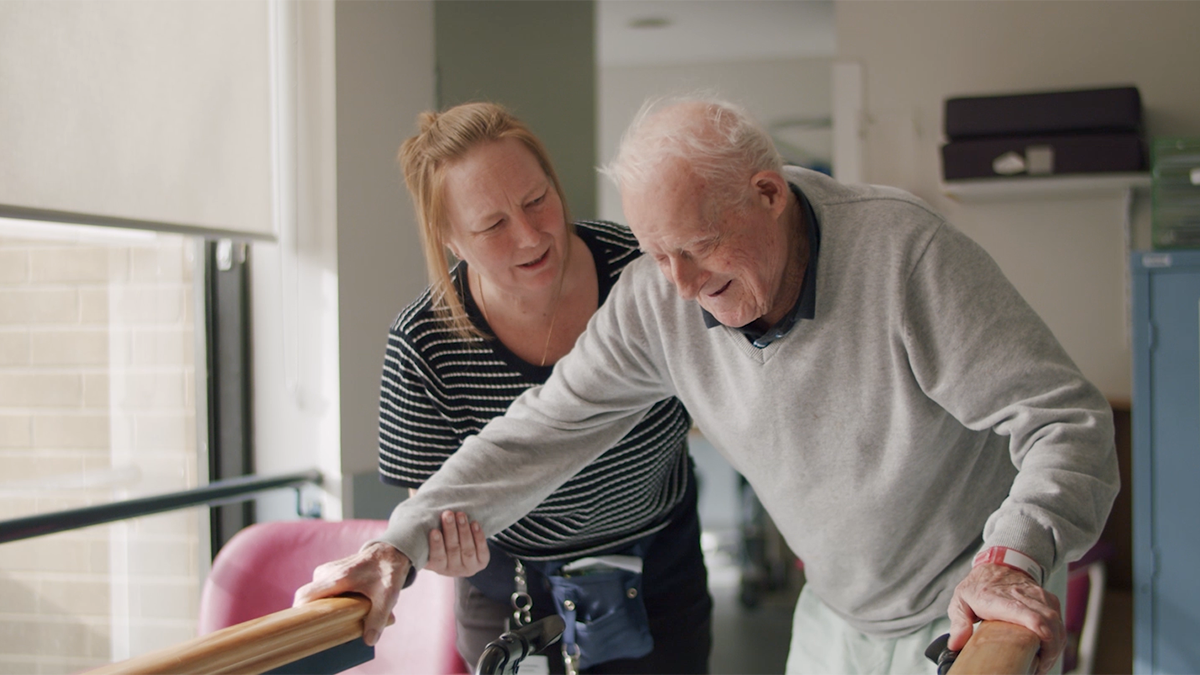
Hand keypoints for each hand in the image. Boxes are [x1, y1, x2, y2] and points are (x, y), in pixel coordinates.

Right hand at [293, 541, 410, 645]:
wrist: (388, 554)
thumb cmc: (387, 574)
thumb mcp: (387, 597)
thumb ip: (378, 619)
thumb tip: (369, 641)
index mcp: (338, 578)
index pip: (305, 595)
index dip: (299, 612)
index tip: (302, 626)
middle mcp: (327, 572)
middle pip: (305, 597)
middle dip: (310, 613)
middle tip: (321, 628)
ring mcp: (325, 571)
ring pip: (312, 594)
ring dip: (319, 607)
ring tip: (333, 619)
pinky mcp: (327, 572)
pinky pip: (318, 590)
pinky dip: (323, 600)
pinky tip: (337, 609)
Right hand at [425, 510, 489, 576]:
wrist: (460, 549)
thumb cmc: (439, 539)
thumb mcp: (428, 537)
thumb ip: (420, 526)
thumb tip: (411, 501)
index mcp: (436, 567)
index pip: (436, 557)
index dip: (436, 545)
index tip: (434, 530)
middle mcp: (452, 570)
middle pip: (452, 550)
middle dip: (450, 531)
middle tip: (448, 514)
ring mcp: (468, 568)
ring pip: (467, 549)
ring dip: (464, 531)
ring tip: (460, 515)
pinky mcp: (482, 563)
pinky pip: (482, 550)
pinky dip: (479, 536)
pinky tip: (474, 523)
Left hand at [947, 563, 1064, 674]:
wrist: (999, 563)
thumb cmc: (979, 585)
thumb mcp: (961, 601)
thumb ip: (958, 623)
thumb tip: (956, 645)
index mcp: (999, 599)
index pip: (1028, 614)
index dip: (1040, 632)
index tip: (1039, 654)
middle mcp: (1023, 596)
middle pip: (1049, 622)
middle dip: (1050, 650)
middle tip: (1038, 667)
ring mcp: (1039, 597)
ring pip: (1057, 623)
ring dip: (1055, 647)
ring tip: (1043, 663)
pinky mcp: (1049, 600)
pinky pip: (1060, 621)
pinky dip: (1058, 639)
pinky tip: (1048, 651)